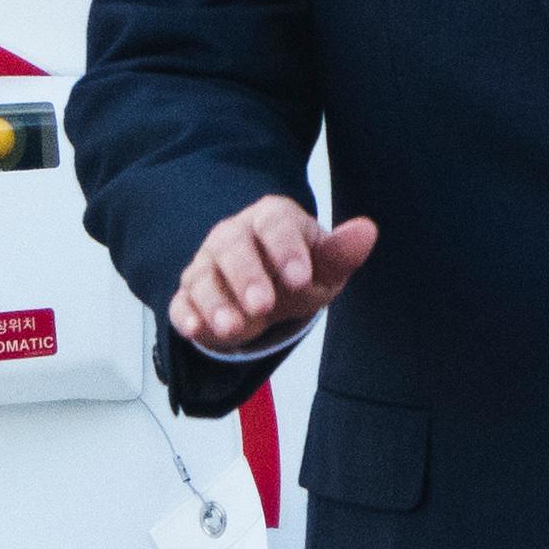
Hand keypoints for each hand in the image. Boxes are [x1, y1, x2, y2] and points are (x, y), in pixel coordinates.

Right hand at [172, 197, 379, 351]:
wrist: (270, 293)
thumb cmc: (300, 273)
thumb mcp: (325, 268)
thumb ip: (341, 253)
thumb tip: (367, 230)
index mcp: (271, 218)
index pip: (275, 224)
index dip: (286, 250)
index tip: (300, 278)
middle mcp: (234, 235)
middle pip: (232, 247)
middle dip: (247, 276)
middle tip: (264, 305)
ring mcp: (207, 263)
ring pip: (203, 276)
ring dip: (216, 302)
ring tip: (233, 329)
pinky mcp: (189, 294)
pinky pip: (181, 301)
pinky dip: (185, 315)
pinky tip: (194, 330)